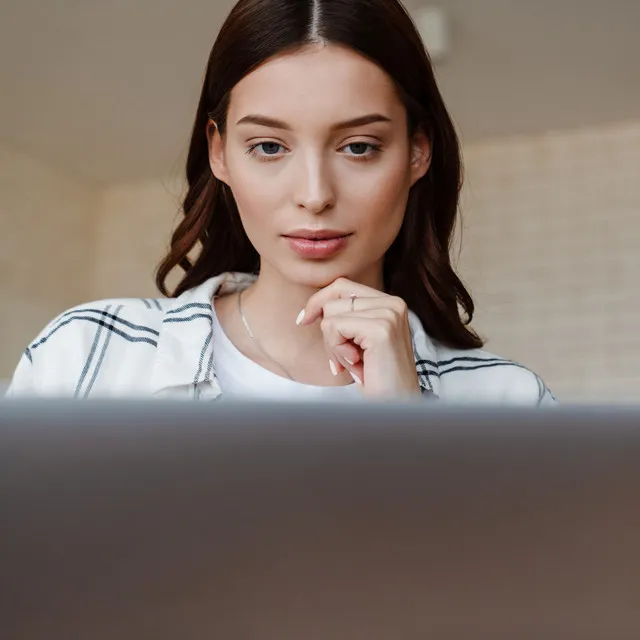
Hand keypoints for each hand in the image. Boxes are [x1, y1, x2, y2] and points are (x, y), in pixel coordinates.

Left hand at [298, 277, 420, 397]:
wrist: (395, 406)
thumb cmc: (376, 378)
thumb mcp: (358, 342)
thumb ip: (346, 318)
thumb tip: (312, 307)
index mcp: (390, 303)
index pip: (342, 285)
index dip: (318, 301)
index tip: (304, 320)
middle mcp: (393, 303)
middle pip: (333, 298)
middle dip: (327, 331)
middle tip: (339, 359)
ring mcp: (389, 313)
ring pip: (330, 314)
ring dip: (332, 345)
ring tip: (351, 364)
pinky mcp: (380, 328)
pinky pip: (334, 327)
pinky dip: (336, 350)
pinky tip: (354, 365)